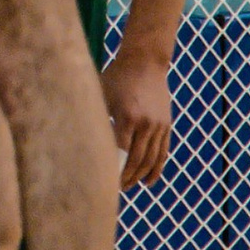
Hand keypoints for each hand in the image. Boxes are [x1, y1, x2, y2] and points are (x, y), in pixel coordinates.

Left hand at [102, 33, 173, 186]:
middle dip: (126, 177)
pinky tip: (148, 181)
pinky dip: (156, 168)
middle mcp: (146, 123)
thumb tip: (82, 143)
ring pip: (151, 159)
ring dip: (140, 176)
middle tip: (115, 189)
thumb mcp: (102, 94)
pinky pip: (162, 152)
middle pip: (137, 160)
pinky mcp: (166, 124)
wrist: (146, 61)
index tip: (103, 181)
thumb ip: (97, 118)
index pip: (120, 152)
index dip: (112, 169)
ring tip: (129, 186)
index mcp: (127, 116)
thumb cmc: (117, 76)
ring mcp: (159, 125)